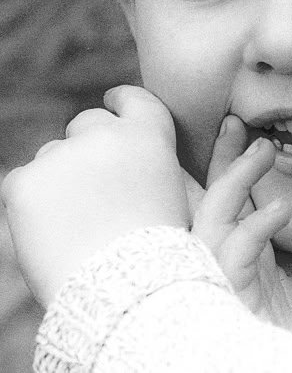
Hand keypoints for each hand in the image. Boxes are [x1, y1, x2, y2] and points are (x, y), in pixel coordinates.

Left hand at [1, 86, 189, 306]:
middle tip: (91, 189)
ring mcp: (61, 155)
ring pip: (52, 157)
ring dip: (59, 180)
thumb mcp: (170, 190)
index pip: (130, 98)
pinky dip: (31, 205)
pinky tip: (52, 233)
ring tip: (76, 226)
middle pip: (85, 124)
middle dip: (86, 147)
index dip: (118, 102)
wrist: (126, 292)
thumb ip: (145, 160)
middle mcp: (105, 134)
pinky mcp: (24, 182)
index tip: (111, 104)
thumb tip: (117, 154)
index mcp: (148, 133)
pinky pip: (22, 183)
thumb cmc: (156, 251)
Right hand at [188, 116, 291, 344]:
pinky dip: (258, 224)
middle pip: (205, 196)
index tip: (236, 127)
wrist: (281, 365)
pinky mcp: (231, 292)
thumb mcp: (288, 280)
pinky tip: (282, 207)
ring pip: (211, 213)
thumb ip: (282, 248)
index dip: (222, 161)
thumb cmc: (281, 331)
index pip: (216, 197)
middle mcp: (215, 259)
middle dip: (218, 157)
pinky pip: (237, 251)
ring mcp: (218, 274)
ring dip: (236, 175)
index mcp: (230, 251)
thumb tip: (287, 210)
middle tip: (235, 122)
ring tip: (264, 148)